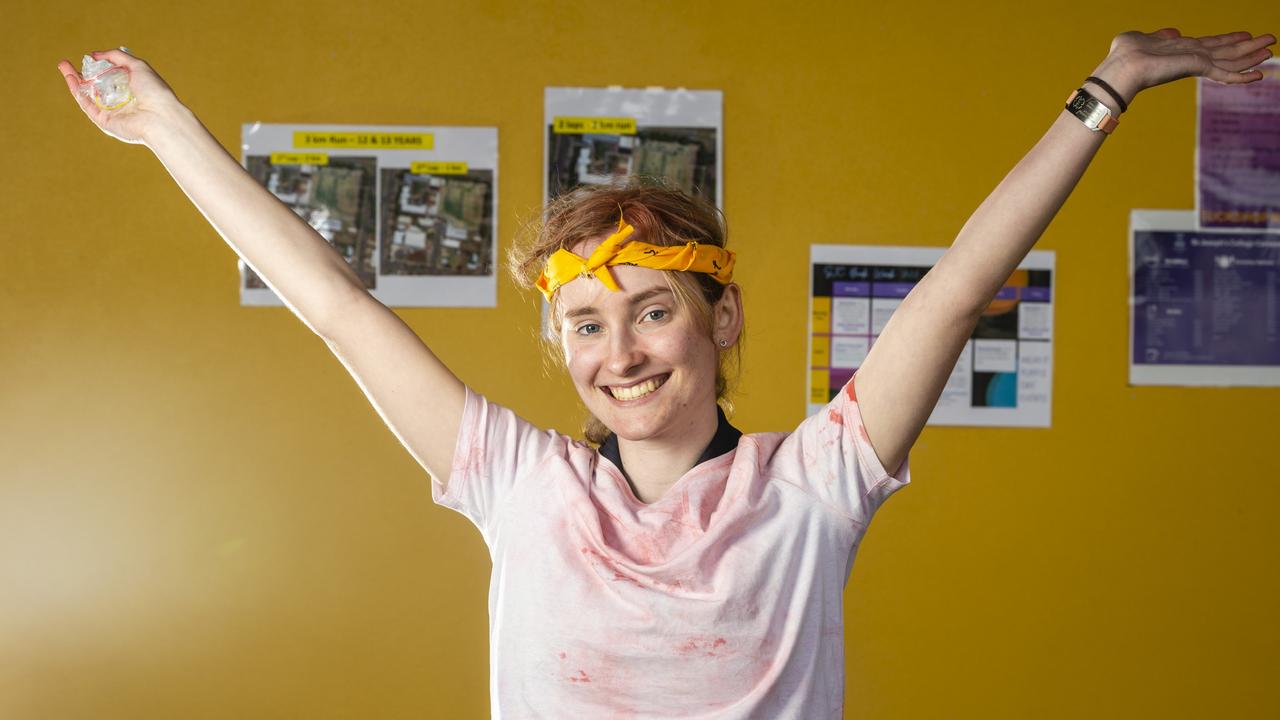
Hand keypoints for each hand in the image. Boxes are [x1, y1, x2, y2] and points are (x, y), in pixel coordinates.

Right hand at [57, 48, 185, 145]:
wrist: (160, 116)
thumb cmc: (154, 91)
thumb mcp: (138, 66)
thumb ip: (117, 57)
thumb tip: (95, 54)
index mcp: (131, 89)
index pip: (110, 78)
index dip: (97, 68)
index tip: (87, 58)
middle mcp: (121, 102)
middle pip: (95, 87)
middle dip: (79, 75)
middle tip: (65, 63)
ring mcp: (112, 112)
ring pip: (88, 95)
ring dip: (74, 81)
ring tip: (63, 66)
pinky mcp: (105, 122)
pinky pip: (88, 106)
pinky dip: (78, 92)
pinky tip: (70, 79)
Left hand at [1093, 29, 1275, 105]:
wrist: (1120, 67)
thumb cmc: (1124, 54)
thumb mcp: (1142, 38)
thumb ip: (1159, 36)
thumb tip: (1171, 32)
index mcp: (1181, 48)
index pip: (1211, 44)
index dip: (1228, 39)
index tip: (1245, 35)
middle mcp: (1191, 56)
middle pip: (1226, 51)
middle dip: (1248, 47)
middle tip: (1271, 41)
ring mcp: (1194, 63)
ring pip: (1230, 60)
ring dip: (1251, 55)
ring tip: (1270, 51)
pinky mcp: (1195, 68)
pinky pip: (1223, 73)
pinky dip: (1241, 75)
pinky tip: (1259, 75)